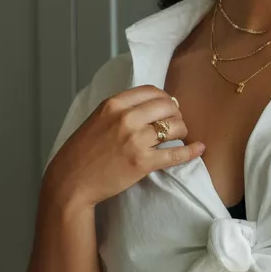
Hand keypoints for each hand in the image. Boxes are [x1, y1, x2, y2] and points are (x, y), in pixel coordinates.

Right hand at [43, 86, 205, 208]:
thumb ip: (121, 109)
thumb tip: (151, 105)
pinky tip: (199, 149)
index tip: (167, 107)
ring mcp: (135, 140)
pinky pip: (175, 153)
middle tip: (174, 124)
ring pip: (175, 127)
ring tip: (179, 137)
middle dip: (176, 114)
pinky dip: (191, 151)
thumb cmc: (82, 152)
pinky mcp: (143, 162)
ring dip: (182, 131)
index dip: (165, 99)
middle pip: (168, 106)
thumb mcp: (97, 118)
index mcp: (113, 104)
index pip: (152, 91)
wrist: (71, 180)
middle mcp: (126, 118)